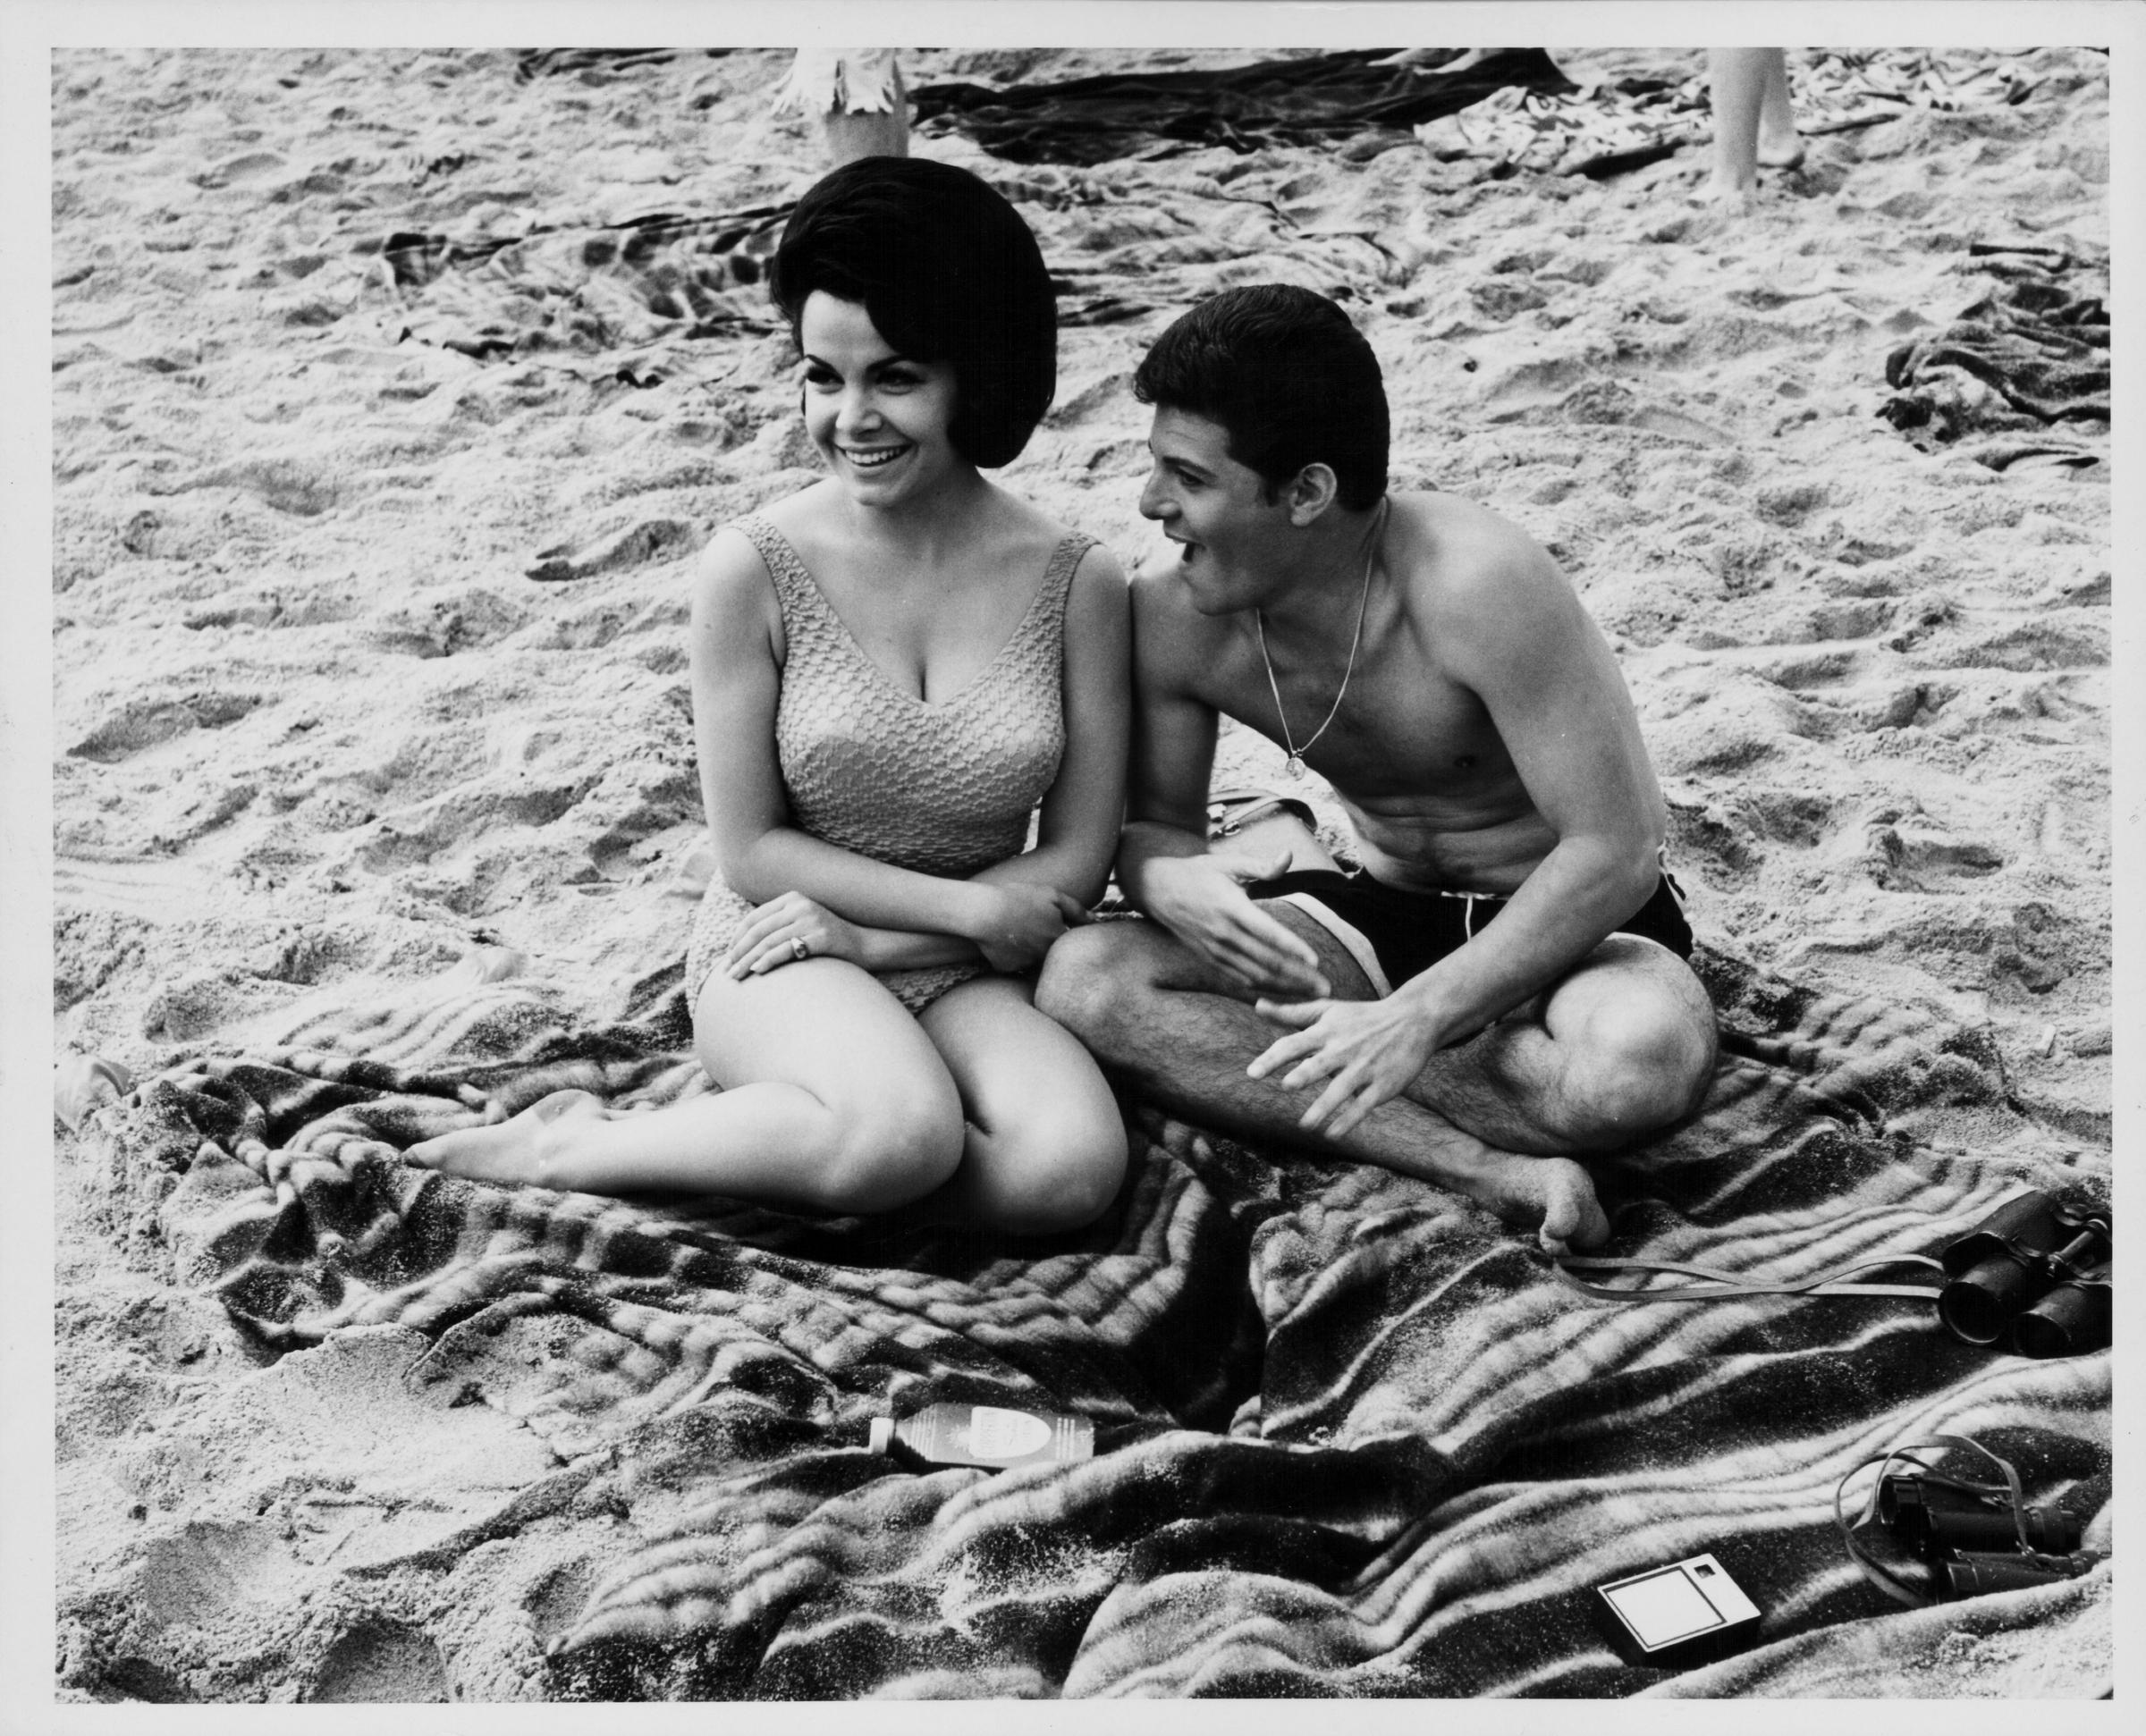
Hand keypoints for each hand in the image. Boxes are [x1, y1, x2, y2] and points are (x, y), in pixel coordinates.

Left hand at [725, 891, 865, 978]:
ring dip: (748, 961)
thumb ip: (780, 927)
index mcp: (792, 899)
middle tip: (727, 972)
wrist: (865, 945)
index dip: (737, 938)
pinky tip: (758, 971)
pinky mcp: (821, 937)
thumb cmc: (829, 940)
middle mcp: (800, 906)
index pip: (754, 917)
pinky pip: (786, 950)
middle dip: (739, 953)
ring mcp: (811, 920)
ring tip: (737, 977)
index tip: (728, 956)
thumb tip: (746, 946)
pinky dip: (768, 961)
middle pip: (758, 931)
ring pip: (768, 942)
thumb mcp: (803, 924)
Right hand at [967, 882, 1088, 971]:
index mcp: (1058, 938)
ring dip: (1029, 950)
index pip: (1070, 943)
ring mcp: (1026, 964)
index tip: (1047, 922)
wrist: (984, 911)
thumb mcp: (1051, 895)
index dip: (1060, 931)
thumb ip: (1076, 909)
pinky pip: (1013, 964)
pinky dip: (1009, 955)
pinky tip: (1001, 940)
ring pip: (1033, 960)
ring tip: (1015, 931)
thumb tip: (1096, 921)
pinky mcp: (1007, 969)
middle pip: (1051, 953)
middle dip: (1044, 942)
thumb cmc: (1018, 898)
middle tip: (1030, 926)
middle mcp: (1045, 956)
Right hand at [1144, 849, 1327, 998]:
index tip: (1315, 960)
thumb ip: (1262, 866)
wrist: (1159, 889)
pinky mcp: (1211, 959)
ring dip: (1285, 988)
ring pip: (1255, 976)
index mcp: (1231, 907)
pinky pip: (1241, 980)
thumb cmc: (1199, 873)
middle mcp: (1223, 933)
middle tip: (1325, 989)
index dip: (1292, 947)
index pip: (1266, 932)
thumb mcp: (1229, 863)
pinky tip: (1284, 994)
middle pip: (1266, 961)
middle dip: (1298, 977)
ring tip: (1312, 994)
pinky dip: (1265, 990)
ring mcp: (1216, 950)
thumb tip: (1288, 856)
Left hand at [1247, 994, 1439, 1137]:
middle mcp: (1343, 1049)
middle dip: (1303, 1075)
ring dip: (1323, 1108)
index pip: (1294, 1044)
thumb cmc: (1361, 1016)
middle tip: (1286, 1087)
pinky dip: (1348, 1120)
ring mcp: (1364, 1068)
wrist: (1413, 1019)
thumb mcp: (1327, 1010)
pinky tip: (1331, 1134)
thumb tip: (1257, 1006)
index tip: (1252, 1073)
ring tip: (1305, 1126)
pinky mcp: (1383, 1085)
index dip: (1272, 1058)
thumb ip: (1290, 1012)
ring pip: (1341, 1089)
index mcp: (1326, 1031)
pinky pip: (1363, 1105)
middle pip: (1319, 1064)